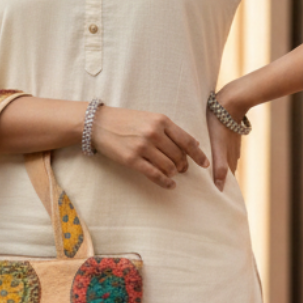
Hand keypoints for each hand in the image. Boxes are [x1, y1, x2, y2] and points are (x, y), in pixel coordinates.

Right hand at [91, 105, 209, 189]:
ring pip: (169, 166)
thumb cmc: (125, 120)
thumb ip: (169, 129)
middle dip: (184, 165)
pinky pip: (154, 175)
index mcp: (161, 120)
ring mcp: (142, 147)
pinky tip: (170, 185)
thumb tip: (193, 143)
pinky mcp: (132, 159)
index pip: (187, 140)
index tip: (205, 164)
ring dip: (174, 173)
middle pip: (179, 156)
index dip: (198, 154)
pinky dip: (165, 182)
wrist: (98, 123)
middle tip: (183, 169)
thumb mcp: (149, 118)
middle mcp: (154, 133)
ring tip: (173, 174)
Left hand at [206, 89, 243, 191]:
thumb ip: (219, 166)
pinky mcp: (227, 137)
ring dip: (215, 171)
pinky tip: (208, 157)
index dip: (219, 190)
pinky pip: (221, 153)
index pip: (225, 181)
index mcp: (229, 160)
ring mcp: (231, 146)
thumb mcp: (218, 147)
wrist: (230, 103)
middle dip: (217, 182)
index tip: (212, 201)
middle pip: (224, 174)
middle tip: (204, 191)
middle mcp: (232, 156)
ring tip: (204, 177)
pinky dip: (215, 159)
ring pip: (222, 163)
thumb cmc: (219, 125)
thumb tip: (219, 188)